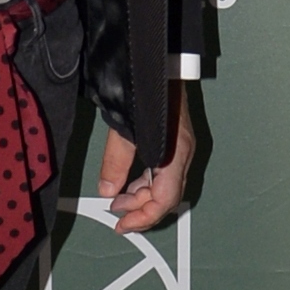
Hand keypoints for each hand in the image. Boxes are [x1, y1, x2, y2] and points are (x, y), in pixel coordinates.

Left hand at [97, 88, 196, 234]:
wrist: (161, 64)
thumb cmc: (148, 92)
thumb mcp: (125, 131)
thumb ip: (116, 162)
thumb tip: (107, 189)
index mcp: (175, 154)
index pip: (165, 200)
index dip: (144, 217)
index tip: (123, 225)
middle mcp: (182, 155)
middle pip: (167, 197)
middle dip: (141, 210)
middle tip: (116, 216)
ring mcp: (180, 149)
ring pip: (164, 186)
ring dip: (141, 197)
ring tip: (116, 200)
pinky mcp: (174, 143)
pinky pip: (162, 173)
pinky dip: (145, 183)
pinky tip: (128, 183)